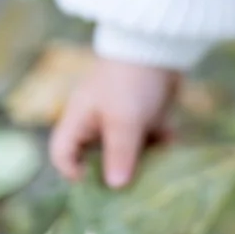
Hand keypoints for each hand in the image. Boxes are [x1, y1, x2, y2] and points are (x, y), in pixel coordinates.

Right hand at [49, 57, 179, 186]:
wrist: (162, 44)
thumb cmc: (131, 81)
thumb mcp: (123, 120)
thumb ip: (119, 154)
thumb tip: (115, 186)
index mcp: (79, 119)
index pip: (61, 154)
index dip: (72, 173)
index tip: (96, 184)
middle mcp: (97, 121)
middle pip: (97, 158)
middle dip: (114, 173)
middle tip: (130, 189)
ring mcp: (122, 118)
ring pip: (127, 152)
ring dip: (141, 163)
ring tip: (155, 175)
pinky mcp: (146, 114)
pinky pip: (149, 140)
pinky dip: (159, 147)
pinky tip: (173, 151)